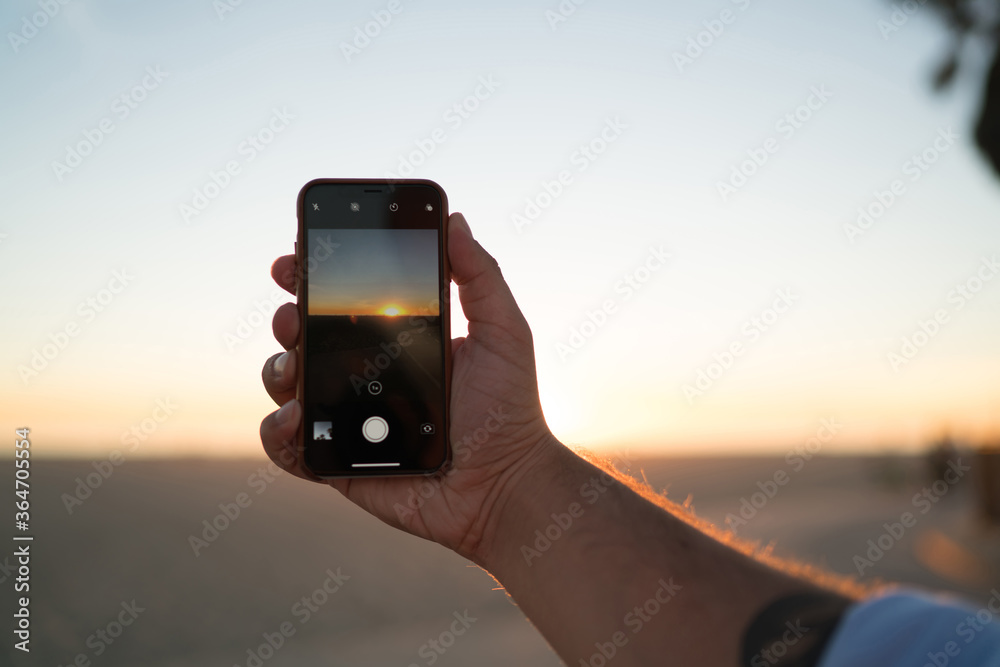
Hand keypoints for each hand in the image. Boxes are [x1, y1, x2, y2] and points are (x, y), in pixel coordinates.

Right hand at [259, 212, 558, 561]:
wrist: (504, 485)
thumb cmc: (510, 409)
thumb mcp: (504, 331)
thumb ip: (480, 275)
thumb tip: (455, 219)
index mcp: (395, 340)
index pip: (342, 300)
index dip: (313, 275)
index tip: (296, 256)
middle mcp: (364, 374)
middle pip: (304, 335)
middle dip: (289, 316)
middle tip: (296, 314)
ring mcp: (346, 417)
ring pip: (286, 383)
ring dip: (277, 367)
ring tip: (296, 366)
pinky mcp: (335, 461)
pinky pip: (286, 444)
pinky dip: (278, 430)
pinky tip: (298, 419)